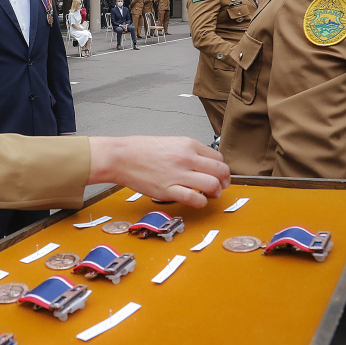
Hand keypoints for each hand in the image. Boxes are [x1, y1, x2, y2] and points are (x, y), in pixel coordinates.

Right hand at [87, 136, 229, 208]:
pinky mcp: (168, 190)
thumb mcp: (170, 142)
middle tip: (221, 186)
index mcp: (187, 144)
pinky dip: (201, 202)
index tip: (218, 174)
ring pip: (212, 185)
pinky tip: (197, 201)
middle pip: (221, 171)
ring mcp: (178, 174)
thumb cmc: (140, 149)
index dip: (221, 169)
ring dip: (216, 193)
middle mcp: (186, 158)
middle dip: (224, 181)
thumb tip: (202, 163)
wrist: (120, 157)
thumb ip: (188, 151)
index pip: (218, 157)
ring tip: (210, 195)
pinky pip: (194, 199)